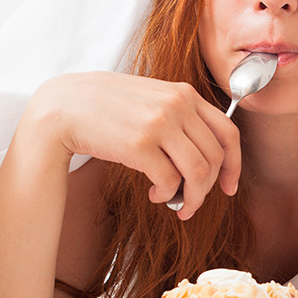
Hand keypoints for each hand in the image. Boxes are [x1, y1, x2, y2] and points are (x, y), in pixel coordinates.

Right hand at [27, 72, 239, 219]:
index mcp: (184, 93)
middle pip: (215, 158)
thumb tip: (207, 154)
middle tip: (192, 203)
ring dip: (192, 197)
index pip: (228, 132)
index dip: (234, 165)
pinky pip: (170, 180)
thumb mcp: (151, 98)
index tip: (229, 186)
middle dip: (208, 189)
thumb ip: (180, 115)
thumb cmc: (107, 107)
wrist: (64, 107)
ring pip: (198, 172)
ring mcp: (159, 124)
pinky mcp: (139, 145)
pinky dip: (167, 194)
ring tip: (176, 204)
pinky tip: (155, 193)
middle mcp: (177, 105)